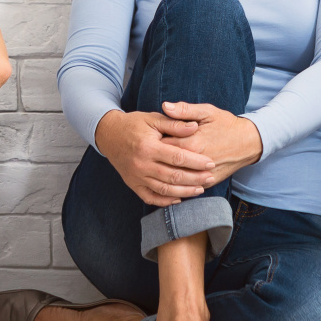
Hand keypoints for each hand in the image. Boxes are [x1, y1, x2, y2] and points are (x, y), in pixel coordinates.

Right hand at [94, 109, 216, 207]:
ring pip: (164, 190)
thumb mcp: (153, 119)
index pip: (178, 157)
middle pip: (173, 176)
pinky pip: (150, 197)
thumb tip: (195, 127)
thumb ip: (175, 124)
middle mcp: (142, 165)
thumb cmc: (134, 124)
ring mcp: (136, 177)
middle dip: (195, 179)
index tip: (210, 163)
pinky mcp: (133, 184)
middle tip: (210, 178)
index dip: (196, 162)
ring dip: (184, 192)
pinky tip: (179, 199)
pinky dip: (165, 201)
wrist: (109, 135)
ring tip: (200, 189)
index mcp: (148, 147)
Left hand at [157, 102, 262, 181]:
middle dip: (156, 158)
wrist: (249, 142)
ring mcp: (202, 174)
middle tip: (149, 153)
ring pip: (175, 178)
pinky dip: (176, 184)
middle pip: (165, 163)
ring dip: (163, 173)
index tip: (147, 138)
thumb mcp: (207, 112)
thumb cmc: (226, 124)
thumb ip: (185, 110)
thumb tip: (165, 106)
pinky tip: (167, 178)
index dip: (152, 142)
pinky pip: (187, 187)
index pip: (162, 146)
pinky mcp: (208, 182)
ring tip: (156, 165)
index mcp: (191, 142)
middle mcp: (195, 162)